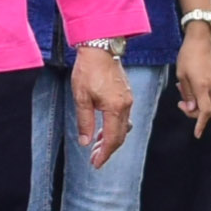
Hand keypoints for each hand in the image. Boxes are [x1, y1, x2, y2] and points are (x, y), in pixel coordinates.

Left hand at [72, 44, 135, 162]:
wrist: (100, 47)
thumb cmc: (88, 69)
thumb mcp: (81, 98)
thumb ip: (85, 122)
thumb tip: (86, 142)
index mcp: (116, 108)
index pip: (112, 139)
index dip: (104, 154)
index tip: (96, 163)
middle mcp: (126, 105)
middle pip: (120, 135)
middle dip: (108, 149)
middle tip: (95, 158)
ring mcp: (128, 99)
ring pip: (123, 126)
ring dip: (111, 138)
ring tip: (97, 144)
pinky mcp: (126, 93)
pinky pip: (123, 116)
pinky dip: (114, 126)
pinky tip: (104, 127)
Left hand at [172, 26, 210, 132]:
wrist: (200, 38)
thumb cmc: (188, 55)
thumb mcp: (181, 75)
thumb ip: (187, 94)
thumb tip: (192, 109)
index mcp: (202, 87)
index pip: (204, 112)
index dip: (200, 124)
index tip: (196, 134)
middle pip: (206, 109)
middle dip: (193, 112)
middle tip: (180, 104)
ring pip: (207, 101)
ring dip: (195, 102)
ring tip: (182, 90)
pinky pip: (208, 93)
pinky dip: (198, 95)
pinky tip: (188, 85)